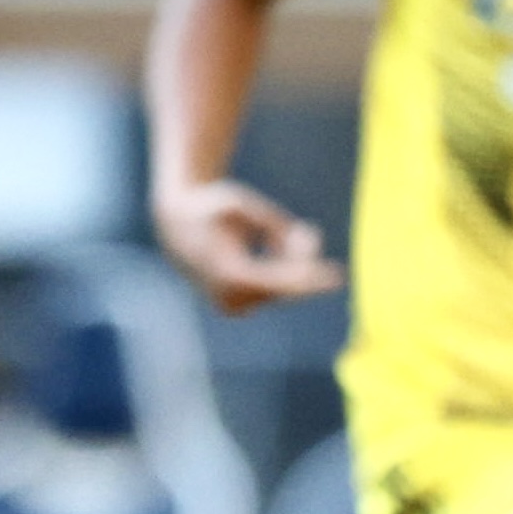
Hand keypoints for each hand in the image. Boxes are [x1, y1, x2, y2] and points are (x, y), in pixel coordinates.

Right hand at [154, 178, 343, 313]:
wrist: (175, 224)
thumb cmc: (211, 208)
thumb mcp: (241, 205)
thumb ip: (273, 223)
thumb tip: (303, 241)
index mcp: (227, 273)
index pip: (279, 283)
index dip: (308, 278)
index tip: (337, 275)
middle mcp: (227, 296)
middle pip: (285, 290)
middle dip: (303, 263)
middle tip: (309, 233)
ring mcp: (230, 306)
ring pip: (281, 291)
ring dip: (291, 264)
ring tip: (289, 232)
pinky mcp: (235, 308)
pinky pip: (272, 293)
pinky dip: (281, 272)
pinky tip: (275, 247)